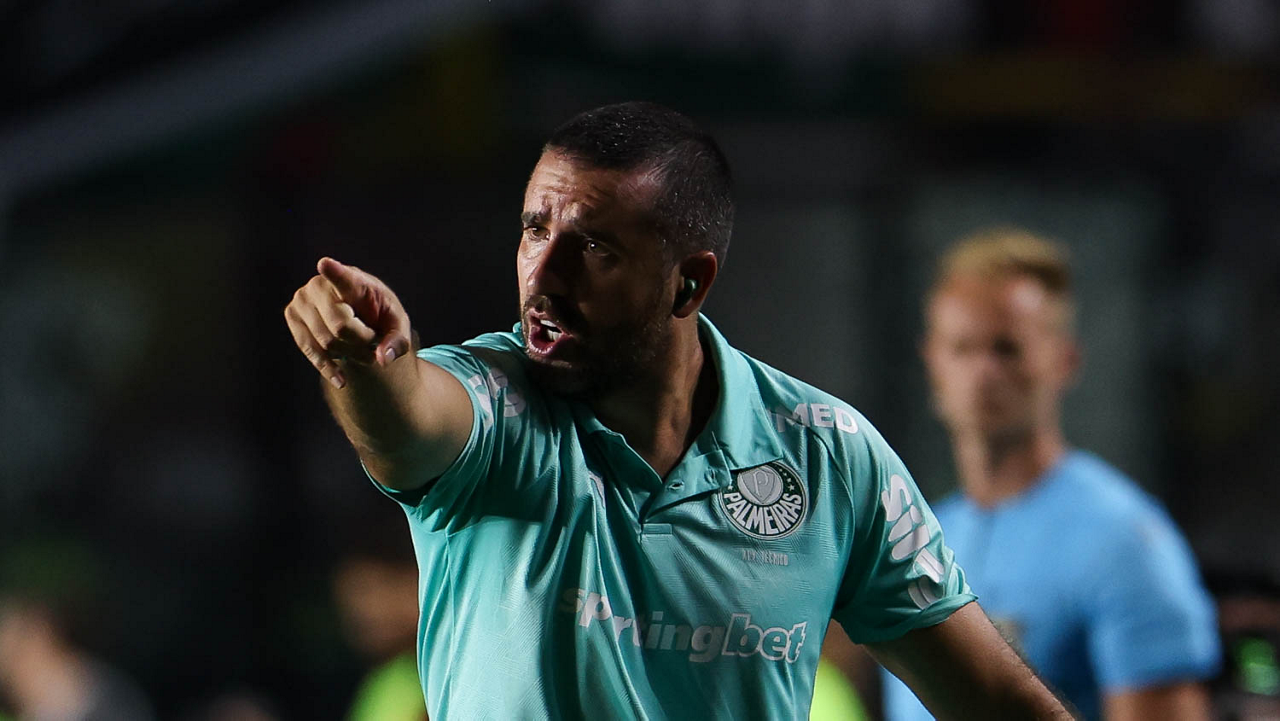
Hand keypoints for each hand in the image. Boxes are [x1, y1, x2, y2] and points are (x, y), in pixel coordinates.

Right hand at [284, 257, 412, 388]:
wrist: (359, 313)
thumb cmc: (380, 314)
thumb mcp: (397, 324)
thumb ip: (398, 341)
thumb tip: (383, 359)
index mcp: (352, 279)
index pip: (342, 276)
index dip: (334, 271)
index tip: (325, 264)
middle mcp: (321, 285)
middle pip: (340, 326)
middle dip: (361, 342)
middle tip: (373, 343)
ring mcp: (302, 299)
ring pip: (326, 341)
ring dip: (349, 355)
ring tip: (364, 353)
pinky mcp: (293, 316)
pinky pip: (309, 349)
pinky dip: (327, 367)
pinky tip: (341, 380)